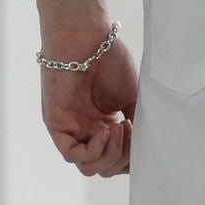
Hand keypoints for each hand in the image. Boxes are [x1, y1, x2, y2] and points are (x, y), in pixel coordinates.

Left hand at [40, 18, 138, 177]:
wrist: (88, 36)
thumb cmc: (109, 59)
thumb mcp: (133, 99)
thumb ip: (139, 126)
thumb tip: (148, 150)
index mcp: (104, 126)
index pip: (118, 161)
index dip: (133, 159)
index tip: (145, 139)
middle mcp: (87, 131)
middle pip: (105, 168)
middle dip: (123, 159)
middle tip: (131, 130)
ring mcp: (71, 129)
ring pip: (89, 167)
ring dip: (110, 155)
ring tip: (121, 128)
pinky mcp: (56, 124)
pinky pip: (72, 155)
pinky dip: (93, 151)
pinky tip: (106, 132)